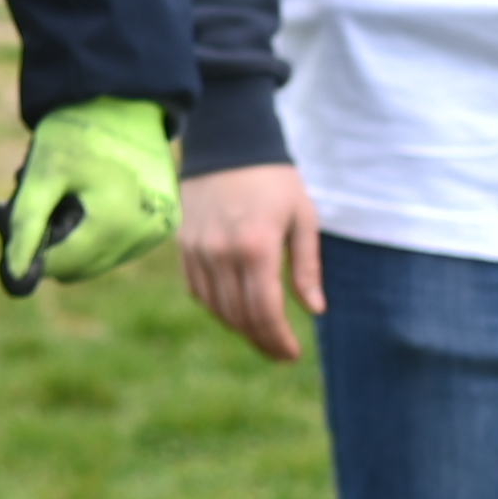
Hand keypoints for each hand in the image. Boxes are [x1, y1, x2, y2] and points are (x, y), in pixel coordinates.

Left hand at [0, 97, 180, 294]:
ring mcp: (159, 231)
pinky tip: (89, 197)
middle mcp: (146, 233)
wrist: (123, 100)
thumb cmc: (78, 132)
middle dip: (50, 240)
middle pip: (78, 267)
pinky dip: (97, 231)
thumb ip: (25, 224)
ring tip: (66, 194)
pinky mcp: (165, 224)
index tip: (8, 212)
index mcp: (117, 221)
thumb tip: (14, 275)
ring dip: (73, 238)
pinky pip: (118, 246)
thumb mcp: (43, 173)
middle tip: (36, 198)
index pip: (59, 265)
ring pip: (97, 260)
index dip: (27, 246)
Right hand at [178, 159, 321, 363]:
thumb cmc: (275, 181)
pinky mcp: (183, 245)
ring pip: (216, 308)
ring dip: (239, 328)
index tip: (292, 354)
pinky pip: (197, 290)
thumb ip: (306, 267)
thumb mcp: (302, 218)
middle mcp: (222, 253)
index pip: (264, 311)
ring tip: (261, 335)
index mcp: (256, 247)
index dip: (278, 340)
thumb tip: (314, 310)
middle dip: (262, 341)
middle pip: (239, 316)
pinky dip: (216, 308)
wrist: (229, 145)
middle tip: (280, 352)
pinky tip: (235, 311)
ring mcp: (198, 250)